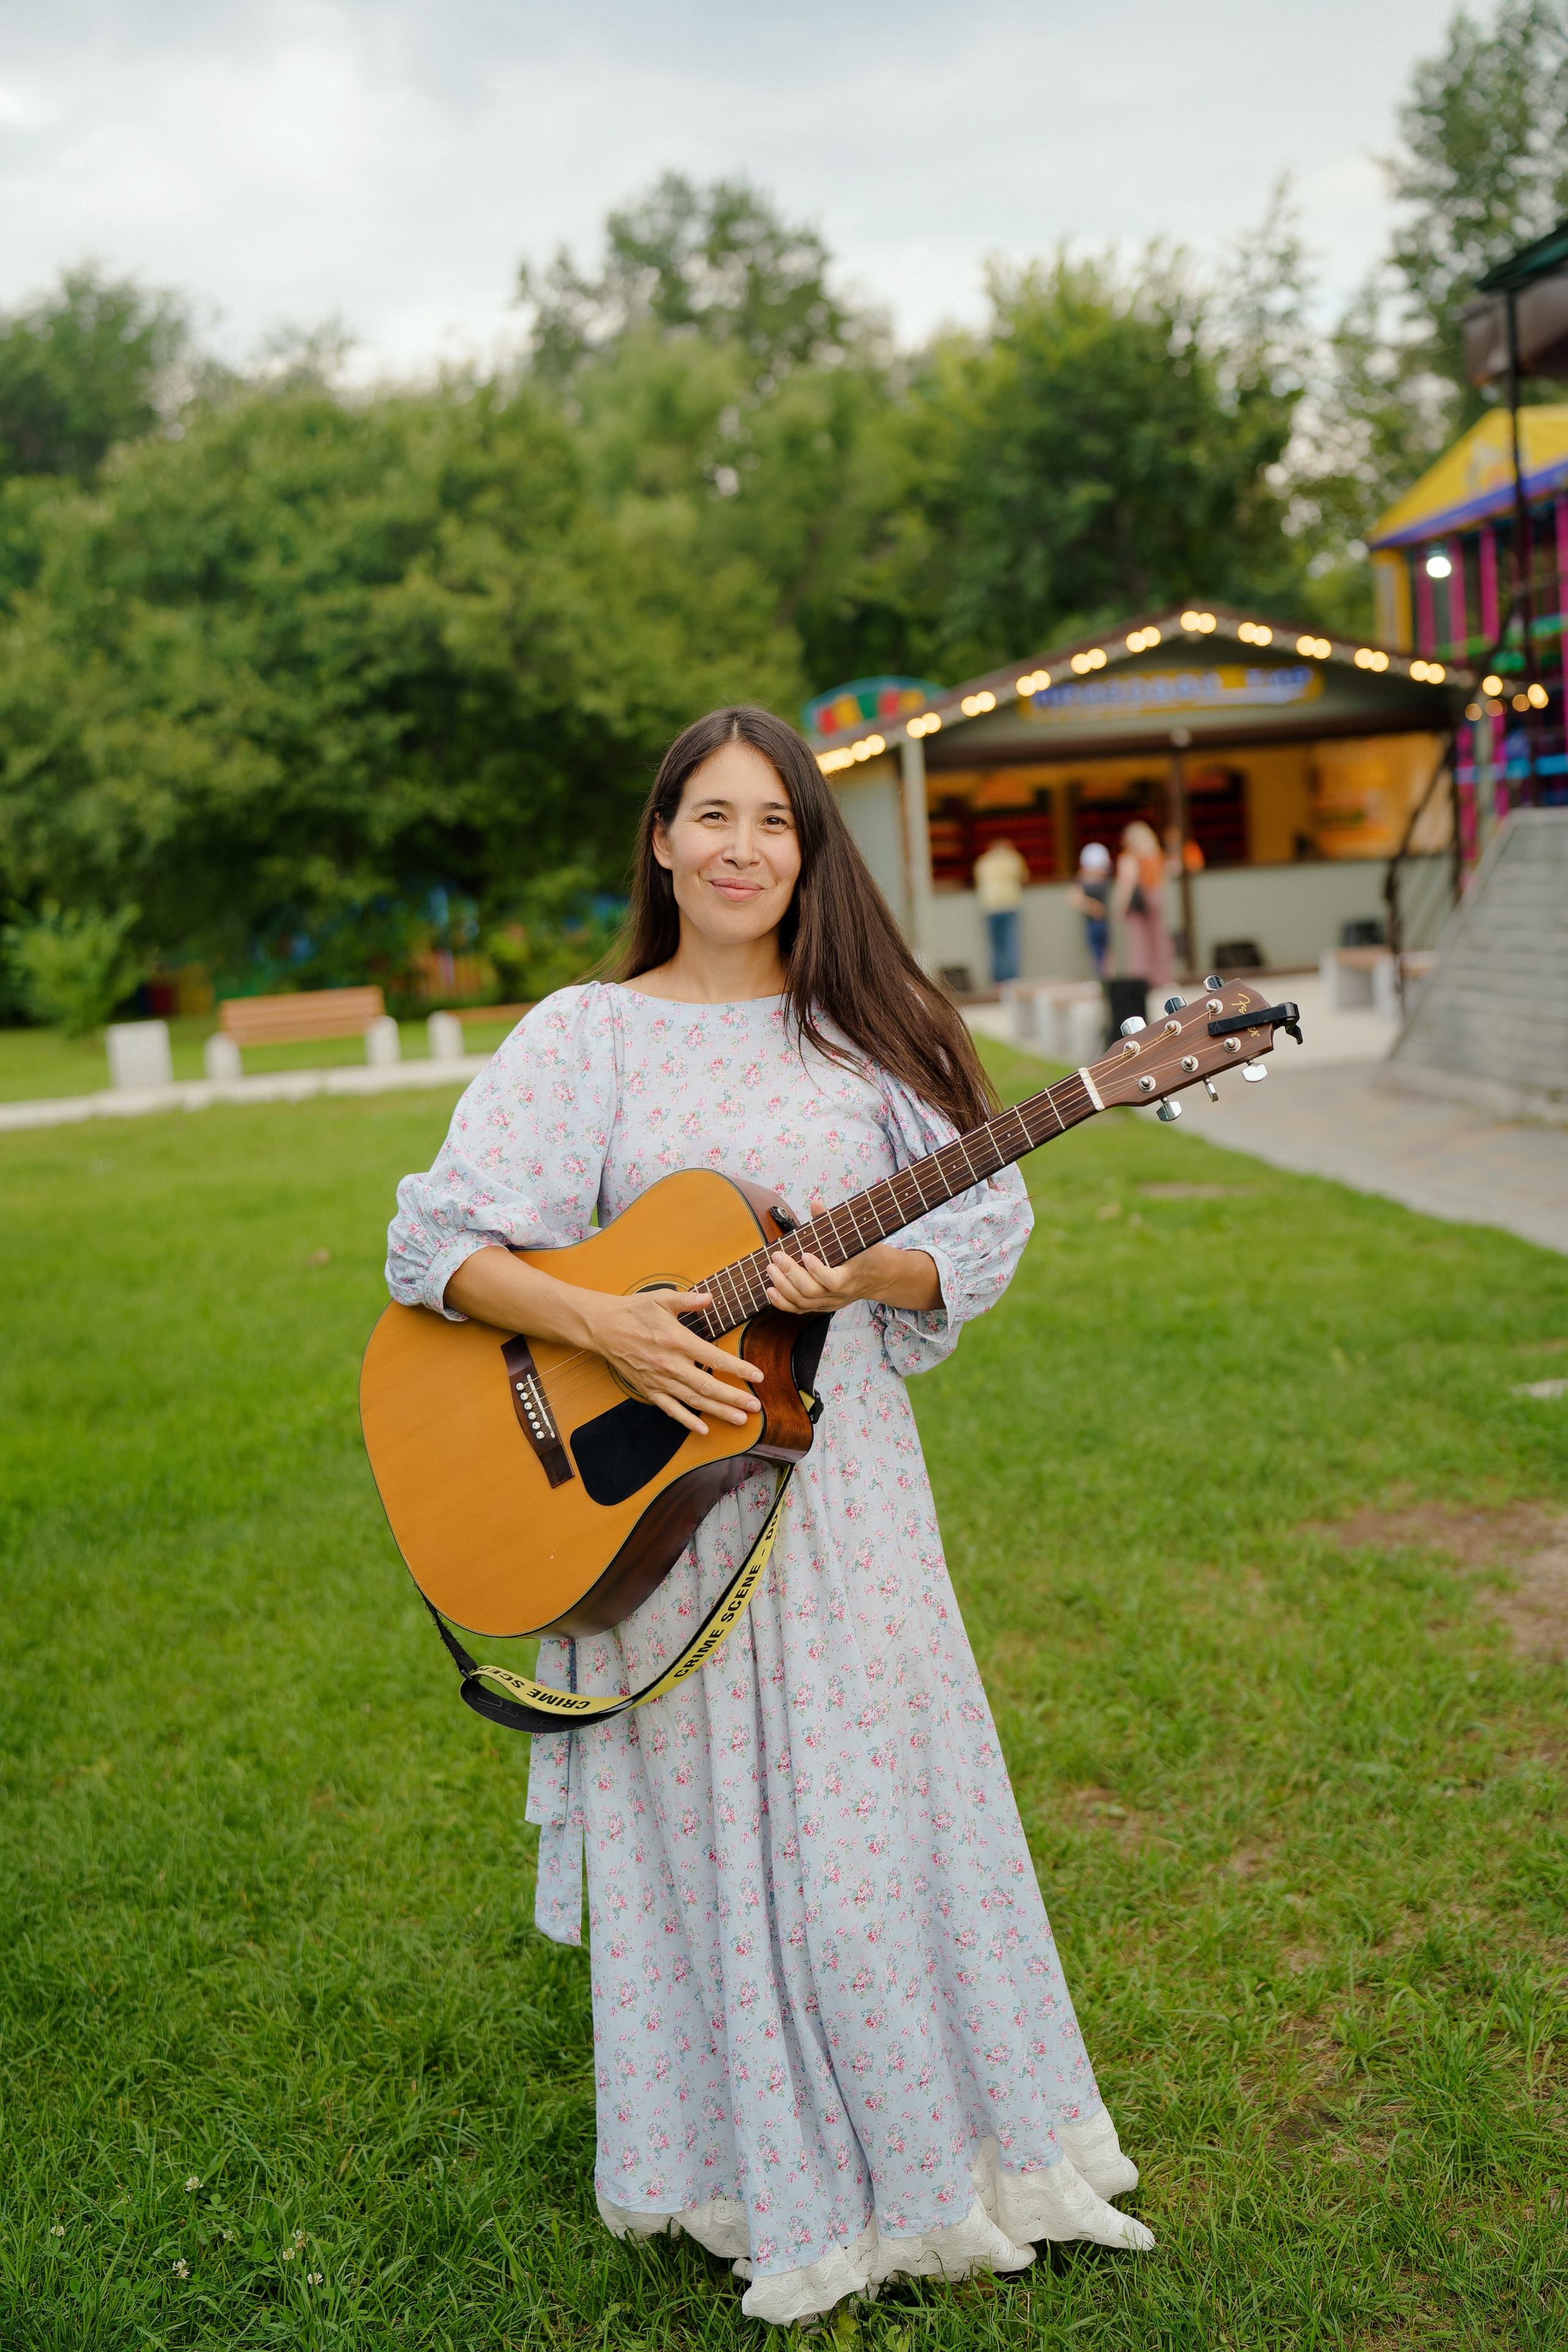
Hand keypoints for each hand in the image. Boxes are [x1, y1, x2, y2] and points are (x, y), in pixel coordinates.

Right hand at [584, 1288, 763, 1436]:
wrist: (602, 1327)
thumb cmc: (634, 1311)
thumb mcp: (662, 1299)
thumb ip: (688, 1300)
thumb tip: (710, 1297)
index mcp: (677, 1341)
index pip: (715, 1358)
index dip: (739, 1368)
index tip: (758, 1376)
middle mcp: (670, 1364)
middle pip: (708, 1385)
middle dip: (734, 1397)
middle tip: (756, 1406)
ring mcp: (659, 1380)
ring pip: (693, 1400)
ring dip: (718, 1411)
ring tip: (740, 1419)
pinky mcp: (648, 1389)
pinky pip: (670, 1409)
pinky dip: (687, 1421)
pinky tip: (703, 1429)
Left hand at [763, 1194, 941, 1316]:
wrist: (878, 1277)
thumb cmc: (865, 1253)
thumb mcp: (856, 1237)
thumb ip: (833, 1221)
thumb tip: (814, 1203)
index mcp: (850, 1276)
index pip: (832, 1281)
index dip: (817, 1270)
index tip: (805, 1254)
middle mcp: (839, 1294)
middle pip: (811, 1292)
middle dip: (790, 1274)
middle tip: (777, 1257)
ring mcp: (829, 1303)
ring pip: (802, 1302)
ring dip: (782, 1286)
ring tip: (770, 1269)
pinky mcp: (821, 1307)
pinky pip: (799, 1309)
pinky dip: (782, 1302)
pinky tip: (770, 1290)